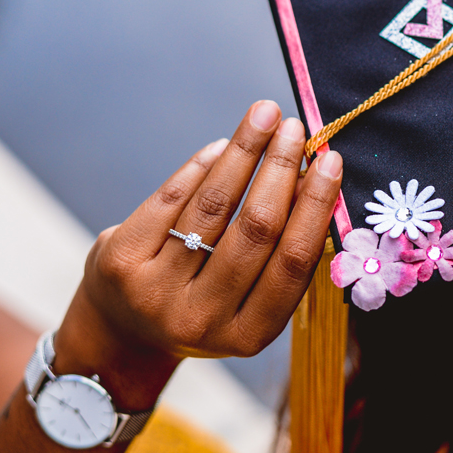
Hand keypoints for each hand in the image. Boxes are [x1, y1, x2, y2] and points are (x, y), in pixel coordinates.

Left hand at [49, 101, 341, 410]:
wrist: (125, 332)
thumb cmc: (207, 303)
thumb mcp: (248, 301)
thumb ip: (281, 252)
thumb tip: (314, 175)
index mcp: (249, 336)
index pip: (292, 263)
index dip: (314, 206)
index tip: (331, 160)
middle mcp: (201, 321)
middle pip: (254, 230)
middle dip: (279, 170)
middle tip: (296, 128)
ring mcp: (155, 294)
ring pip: (211, 208)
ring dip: (243, 153)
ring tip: (264, 117)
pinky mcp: (121, 263)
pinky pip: (172, 199)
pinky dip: (201, 166)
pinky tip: (221, 144)